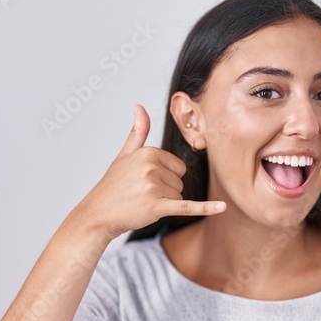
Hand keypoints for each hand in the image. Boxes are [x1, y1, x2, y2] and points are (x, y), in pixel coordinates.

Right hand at [74, 104, 225, 239]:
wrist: (98, 214)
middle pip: (179, 180)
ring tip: (141, 202)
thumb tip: (139, 106)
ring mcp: (154, 187)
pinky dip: (205, 208)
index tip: (142, 181)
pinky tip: (222, 207)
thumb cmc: (113, 186)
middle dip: (164, 190)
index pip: (177, 166)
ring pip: (179, 195)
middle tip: (140, 194)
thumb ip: (138, 132)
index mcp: (148, 152)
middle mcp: (151, 167)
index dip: (163, 176)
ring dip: (164, 202)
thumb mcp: (124, 155)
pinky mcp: (157, 207)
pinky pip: (187, 206)